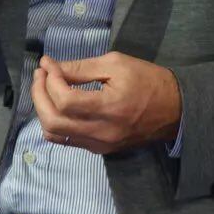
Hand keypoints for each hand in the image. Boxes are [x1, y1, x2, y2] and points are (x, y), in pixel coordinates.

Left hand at [30, 52, 181, 154]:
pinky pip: (67, 139)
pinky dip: (55, 121)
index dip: (50, 80)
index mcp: (109, 108)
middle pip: (53, 122)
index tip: (48, 63)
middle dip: (39, 95)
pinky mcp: (100, 149)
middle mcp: (101, 132)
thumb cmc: (148, 80)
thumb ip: (81, 68)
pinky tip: (57, 103)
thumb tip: (51, 66)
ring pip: (55, 134)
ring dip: (43, 110)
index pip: (65, 100)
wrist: (175, 110)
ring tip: (45, 87)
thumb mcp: (116, 64)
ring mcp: (99, 145)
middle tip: (40, 74)